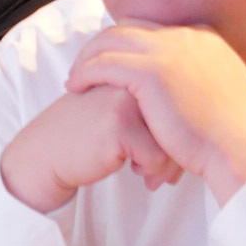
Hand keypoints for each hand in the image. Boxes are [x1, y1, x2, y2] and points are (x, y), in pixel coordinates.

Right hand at [0, 73, 190, 213]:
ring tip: (154, 176)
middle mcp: (132, 79)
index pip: (180, 101)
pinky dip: (152, 171)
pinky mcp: (120, 125)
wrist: (47, 152)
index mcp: (136, 69)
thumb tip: (198, 130)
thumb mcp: (122, 111)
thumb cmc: (89, 135)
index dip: (180, 133)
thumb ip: (153, 106)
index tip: (174, 153)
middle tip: (170, 173)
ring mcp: (126, 99)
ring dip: (168, 165)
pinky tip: (138, 175)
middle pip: (180, 118)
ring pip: (173, 138)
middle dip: (179, 151)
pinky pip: (158, 157)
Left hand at [67, 23, 245, 199]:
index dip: (128, 42)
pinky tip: (75, 87)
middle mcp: (185, 36)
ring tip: (75, 77)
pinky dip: (85, 72)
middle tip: (85, 65)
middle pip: (128, 27)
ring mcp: (169, 51)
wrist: (239, 149)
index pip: (153, 28)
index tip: (113, 59)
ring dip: (87, 57)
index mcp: (204, 38)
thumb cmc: (233, 135)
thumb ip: (208, 76)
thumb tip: (199, 83)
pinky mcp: (151, 72)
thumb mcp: (227, 90)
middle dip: (102, 44)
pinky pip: (103, 64)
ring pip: (110, 41)